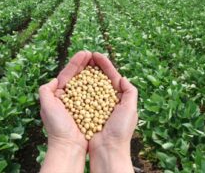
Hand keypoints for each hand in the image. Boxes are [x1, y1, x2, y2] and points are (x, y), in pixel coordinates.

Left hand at [39, 51, 91, 172]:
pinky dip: (98, 85)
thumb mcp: (46, 106)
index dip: (76, 63)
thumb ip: (46, 90)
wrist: (69, 146)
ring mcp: (79, 102)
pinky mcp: (89, 109)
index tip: (85, 53)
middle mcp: (69, 97)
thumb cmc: (57, 127)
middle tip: (92, 54)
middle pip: (78, 76)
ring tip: (98, 61)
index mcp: (58, 94)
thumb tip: (54, 80)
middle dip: (84, 64)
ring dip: (92, 72)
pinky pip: (94, 94)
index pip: (68, 74)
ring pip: (86, 83)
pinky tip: (103, 78)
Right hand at [88, 53, 137, 172]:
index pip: (111, 76)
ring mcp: (95, 105)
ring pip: (88, 85)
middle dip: (93, 66)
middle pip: (99, 78)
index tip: (96, 54)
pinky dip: (77, 87)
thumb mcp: (130, 109)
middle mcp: (106, 100)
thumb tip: (122, 77)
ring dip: (84, 73)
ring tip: (79, 63)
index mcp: (119, 97)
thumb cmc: (120, 131)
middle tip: (85, 55)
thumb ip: (130, 91)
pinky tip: (73, 79)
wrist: (107, 150)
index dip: (104, 64)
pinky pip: (80, 96)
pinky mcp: (84, 111)